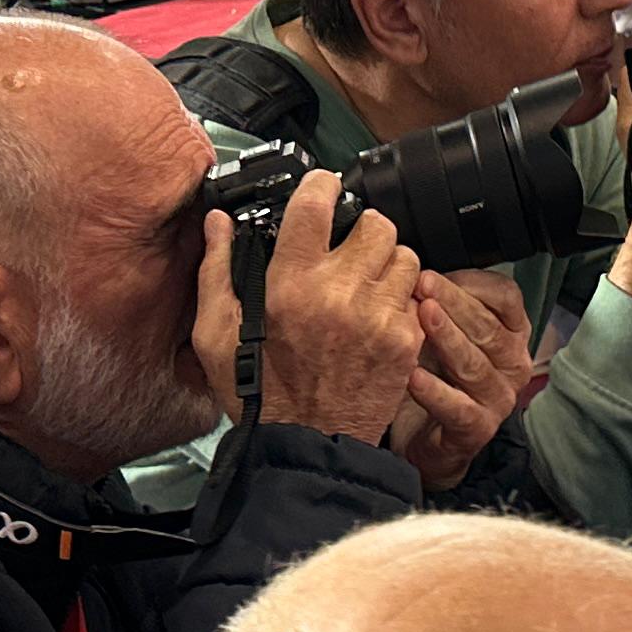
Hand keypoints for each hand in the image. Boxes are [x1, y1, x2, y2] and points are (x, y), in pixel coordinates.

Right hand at [197, 174, 420, 442]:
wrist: (306, 447)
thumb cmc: (259, 395)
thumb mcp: (215, 335)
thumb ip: (215, 271)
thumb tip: (218, 225)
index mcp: (291, 284)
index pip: (317, 203)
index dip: (322, 185)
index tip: (323, 188)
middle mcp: (340, 292)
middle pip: (376, 223)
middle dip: (362, 231)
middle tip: (348, 250)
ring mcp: (378, 316)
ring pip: (404, 255)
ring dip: (387, 264)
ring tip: (365, 286)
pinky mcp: (405, 340)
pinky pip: (416, 297)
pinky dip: (401, 302)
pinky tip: (376, 320)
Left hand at [387, 265, 537, 489]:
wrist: (428, 437)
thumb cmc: (436, 374)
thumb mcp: (443, 332)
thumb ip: (439, 301)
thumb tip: (412, 267)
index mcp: (511, 333)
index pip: (506, 297)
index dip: (472, 283)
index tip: (434, 274)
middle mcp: (512, 364)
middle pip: (488, 327)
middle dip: (453, 303)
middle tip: (423, 285)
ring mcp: (498, 399)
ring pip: (474, 364)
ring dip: (447, 338)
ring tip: (421, 317)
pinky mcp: (478, 429)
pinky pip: (457, 407)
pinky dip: (434, 392)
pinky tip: (412, 376)